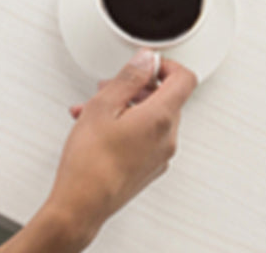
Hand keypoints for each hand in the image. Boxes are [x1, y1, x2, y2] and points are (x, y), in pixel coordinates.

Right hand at [36, 50, 197, 247]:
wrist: (82, 205)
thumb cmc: (89, 162)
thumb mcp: (103, 105)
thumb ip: (129, 77)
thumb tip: (146, 60)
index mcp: (161, 118)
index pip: (184, 79)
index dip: (166, 64)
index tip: (146, 64)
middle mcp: (168, 138)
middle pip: (166, 98)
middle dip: (138, 87)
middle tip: (110, 87)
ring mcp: (160, 156)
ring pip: (152, 118)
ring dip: (127, 107)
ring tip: (95, 109)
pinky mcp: (149, 168)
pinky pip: (145, 138)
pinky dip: (127, 127)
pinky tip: (99, 129)